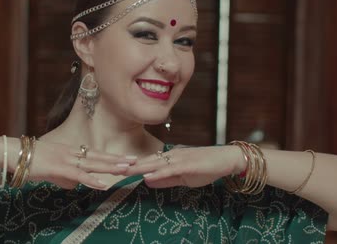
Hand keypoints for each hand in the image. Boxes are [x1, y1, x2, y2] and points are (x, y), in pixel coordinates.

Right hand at [9, 139, 135, 189]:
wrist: (14, 153)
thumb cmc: (30, 160)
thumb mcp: (51, 169)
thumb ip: (64, 177)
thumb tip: (74, 185)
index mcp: (71, 151)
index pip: (95, 154)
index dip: (111, 156)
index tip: (126, 158)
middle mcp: (72, 153)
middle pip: (99, 156)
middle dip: (117, 159)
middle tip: (135, 161)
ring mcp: (67, 159)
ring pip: (94, 163)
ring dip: (111, 167)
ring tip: (126, 169)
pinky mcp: (60, 167)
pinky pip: (80, 175)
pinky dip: (93, 180)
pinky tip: (104, 184)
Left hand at [123, 146, 245, 187]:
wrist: (225, 159)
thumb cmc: (205, 167)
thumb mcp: (183, 177)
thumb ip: (166, 179)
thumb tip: (147, 181)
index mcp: (168, 158)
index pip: (146, 162)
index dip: (131, 166)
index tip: (116, 169)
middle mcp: (170, 155)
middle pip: (145, 161)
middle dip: (128, 166)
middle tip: (111, 168)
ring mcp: (178, 158)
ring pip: (154, 163)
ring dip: (138, 167)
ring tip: (122, 171)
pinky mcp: (186, 164)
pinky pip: (169, 169)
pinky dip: (157, 172)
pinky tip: (147, 175)